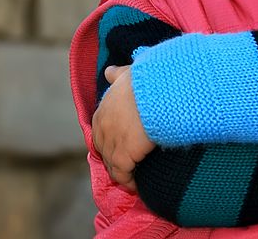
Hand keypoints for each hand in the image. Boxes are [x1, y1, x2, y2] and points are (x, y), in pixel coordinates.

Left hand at [91, 65, 154, 192]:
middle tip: (127, 164)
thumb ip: (118, 75)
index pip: (100, 130)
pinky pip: (122, 174)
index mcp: (103, 108)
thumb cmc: (146, 81)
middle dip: (113, 157)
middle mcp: (102, 127)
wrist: (157, 91)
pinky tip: (136, 186)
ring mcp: (111, 142)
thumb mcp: (128, 74)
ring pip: (111, 164)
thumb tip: (108, 71)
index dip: (110, 139)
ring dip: (121, 172)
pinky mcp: (123, 156)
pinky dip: (128, 182)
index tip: (121, 144)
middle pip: (103, 149)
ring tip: (131, 179)